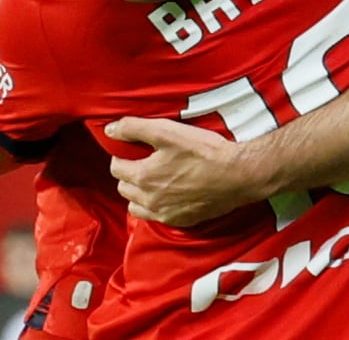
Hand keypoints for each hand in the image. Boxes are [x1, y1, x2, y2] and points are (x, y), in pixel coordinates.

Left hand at [106, 117, 255, 226]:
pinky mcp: (181, 221)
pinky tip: (170, 194)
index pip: (116, 167)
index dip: (122, 155)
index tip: (134, 149)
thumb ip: (135, 128)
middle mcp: (149, 200)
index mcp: (143, 177)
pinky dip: (157, 206)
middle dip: (129, 175)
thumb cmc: (205, 152)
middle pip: (124, 188)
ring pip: (136, 206)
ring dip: (139, 194)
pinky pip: (157, 216)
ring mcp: (165, 213)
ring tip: (154, 180)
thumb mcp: (168, 131)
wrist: (239, 175)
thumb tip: (109, 130)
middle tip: (145, 162)